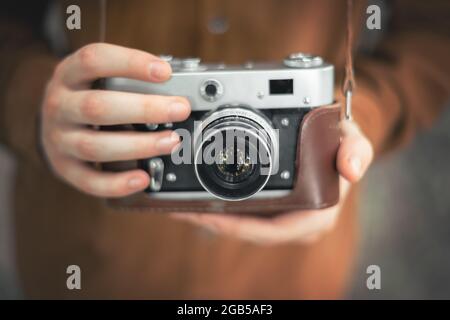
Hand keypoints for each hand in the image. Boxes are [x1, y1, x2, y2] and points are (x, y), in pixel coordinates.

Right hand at [41, 43, 190, 196]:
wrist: (52, 124)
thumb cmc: (87, 96)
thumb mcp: (97, 77)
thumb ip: (129, 80)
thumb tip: (177, 92)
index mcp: (69, 74)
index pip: (93, 60)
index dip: (130, 63)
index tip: (165, 72)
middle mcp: (59, 105)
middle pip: (97, 107)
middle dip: (144, 109)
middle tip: (180, 109)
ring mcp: (59, 139)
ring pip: (95, 146)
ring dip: (138, 146)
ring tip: (171, 142)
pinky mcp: (65, 168)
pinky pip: (90, 181)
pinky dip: (118, 183)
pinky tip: (144, 178)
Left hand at [172, 120, 373, 244]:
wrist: (334, 141)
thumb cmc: (341, 144)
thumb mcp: (353, 140)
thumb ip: (356, 150)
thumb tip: (352, 170)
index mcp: (318, 214)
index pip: (276, 230)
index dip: (243, 228)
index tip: (212, 218)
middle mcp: (299, 222)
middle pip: (252, 231)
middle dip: (219, 225)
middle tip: (187, 212)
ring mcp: (283, 217)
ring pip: (244, 226)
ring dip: (214, 219)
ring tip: (184, 207)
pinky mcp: (271, 209)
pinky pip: (243, 215)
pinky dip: (220, 210)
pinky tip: (198, 201)